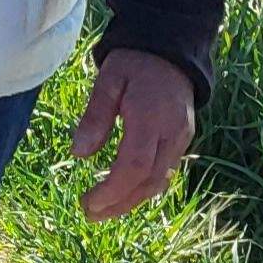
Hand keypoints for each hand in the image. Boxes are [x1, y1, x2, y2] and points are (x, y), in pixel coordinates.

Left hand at [71, 48, 198, 218]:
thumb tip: (79, 154)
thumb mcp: (108, 80)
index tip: (87, 202)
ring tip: (102, 210)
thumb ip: (95, 117)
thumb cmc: (134, 62)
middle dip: (120, 204)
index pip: (134, 166)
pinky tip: (123, 193)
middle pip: (149, 183)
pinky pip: (165, 172)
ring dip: (131, 201)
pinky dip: (143, 187)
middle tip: (89, 213)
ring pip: (159, 182)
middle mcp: (173, 134)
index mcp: (151, 118)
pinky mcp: (183, 140)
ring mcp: (182, 139)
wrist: (171, 49)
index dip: (112, 191)